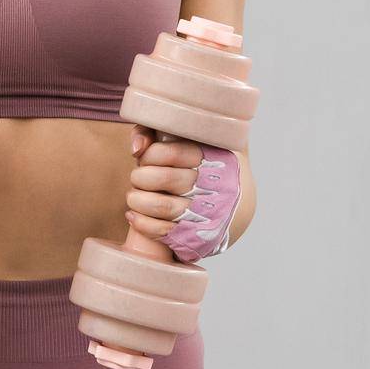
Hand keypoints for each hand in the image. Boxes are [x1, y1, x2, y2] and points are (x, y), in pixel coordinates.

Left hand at [125, 125, 203, 243]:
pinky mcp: (200, 236)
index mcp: (212, 158)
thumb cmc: (196, 167)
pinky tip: (133, 215)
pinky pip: (164, 231)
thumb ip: (152, 132)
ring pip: (162, 206)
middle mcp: (213, 186)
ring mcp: (208, 213)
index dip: (150, 155)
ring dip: (137, 200)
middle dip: (140, 178)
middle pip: (164, 178)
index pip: (172, 152)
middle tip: (137, 178)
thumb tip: (136, 148)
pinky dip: (141, 223)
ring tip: (133, 197)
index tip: (145, 159)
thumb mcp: (183, 142)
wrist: (236, 206)